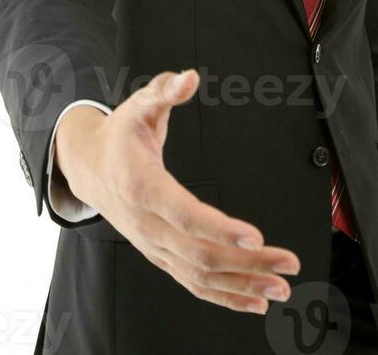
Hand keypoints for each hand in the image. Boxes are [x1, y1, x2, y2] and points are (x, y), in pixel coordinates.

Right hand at [55, 68, 300, 314]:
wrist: (89, 166)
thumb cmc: (120, 134)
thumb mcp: (139, 104)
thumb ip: (165, 90)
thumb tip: (189, 78)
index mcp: (141, 184)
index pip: (182, 213)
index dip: (218, 228)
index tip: (254, 235)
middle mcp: (145, 223)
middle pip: (198, 252)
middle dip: (246, 262)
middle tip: (288, 262)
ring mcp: (152, 244)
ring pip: (198, 275)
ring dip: (242, 285)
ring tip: (282, 287)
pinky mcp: (159, 255)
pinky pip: (192, 282)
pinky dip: (224, 296)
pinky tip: (255, 300)